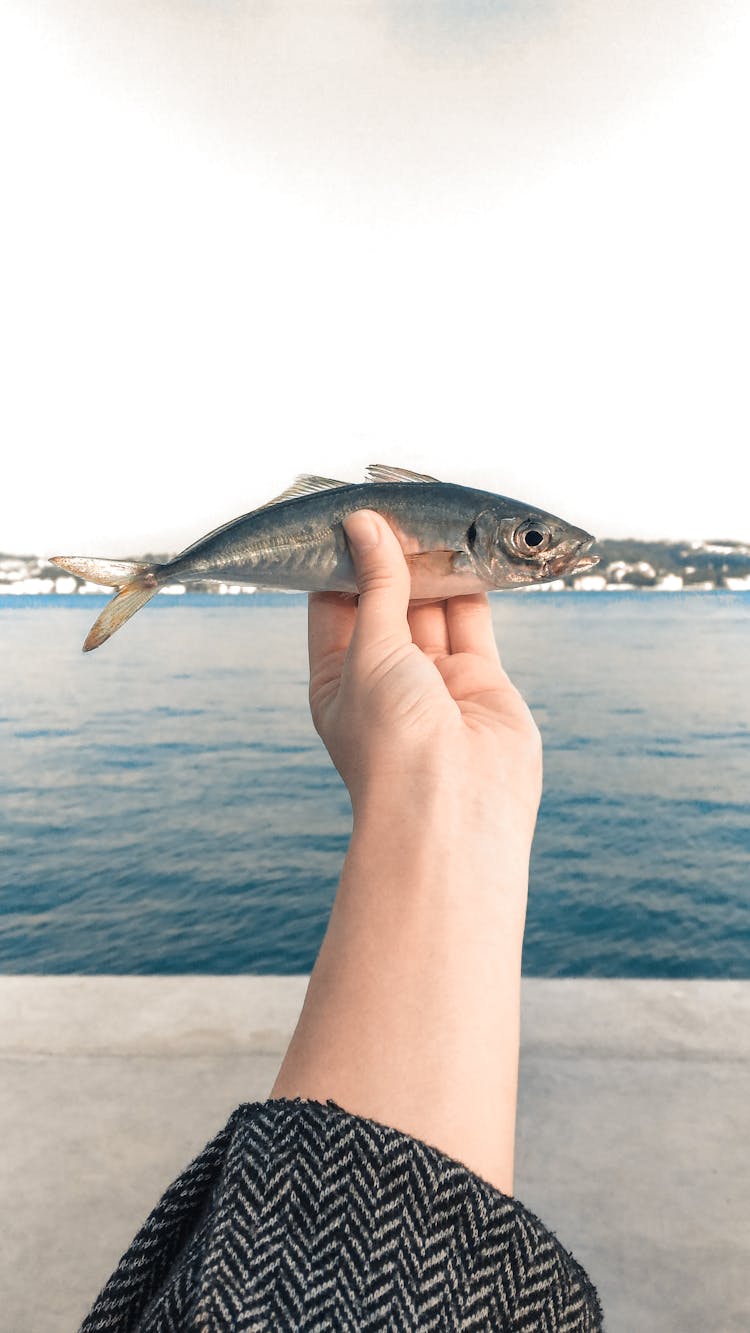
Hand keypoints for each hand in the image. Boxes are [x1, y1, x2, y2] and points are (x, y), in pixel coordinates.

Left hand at [308, 510, 541, 837]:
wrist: (454, 809)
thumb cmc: (390, 740)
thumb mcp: (369, 652)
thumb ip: (377, 586)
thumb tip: (365, 526)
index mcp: (339, 679)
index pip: (333, 605)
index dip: (341, 560)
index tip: (349, 513)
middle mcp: (385, 678)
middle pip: (386, 601)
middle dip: (391, 557)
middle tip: (397, 504)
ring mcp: (434, 680)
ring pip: (431, 608)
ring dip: (432, 567)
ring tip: (432, 515)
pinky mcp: (480, 680)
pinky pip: (472, 622)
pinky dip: (472, 586)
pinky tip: (467, 547)